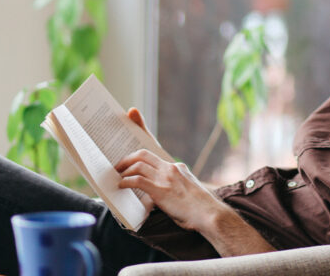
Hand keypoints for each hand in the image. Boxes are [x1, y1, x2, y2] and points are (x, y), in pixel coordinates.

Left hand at [121, 108, 275, 255]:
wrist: (212, 215)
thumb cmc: (201, 209)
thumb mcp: (189, 190)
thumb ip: (175, 185)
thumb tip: (159, 192)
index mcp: (177, 167)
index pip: (155, 146)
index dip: (142, 127)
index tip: (133, 114)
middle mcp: (171, 168)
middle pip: (143, 153)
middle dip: (128, 158)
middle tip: (118, 165)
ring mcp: (166, 178)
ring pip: (138, 165)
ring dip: (124, 170)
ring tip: (117, 176)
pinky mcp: (160, 191)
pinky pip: (137, 181)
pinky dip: (126, 182)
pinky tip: (121, 186)